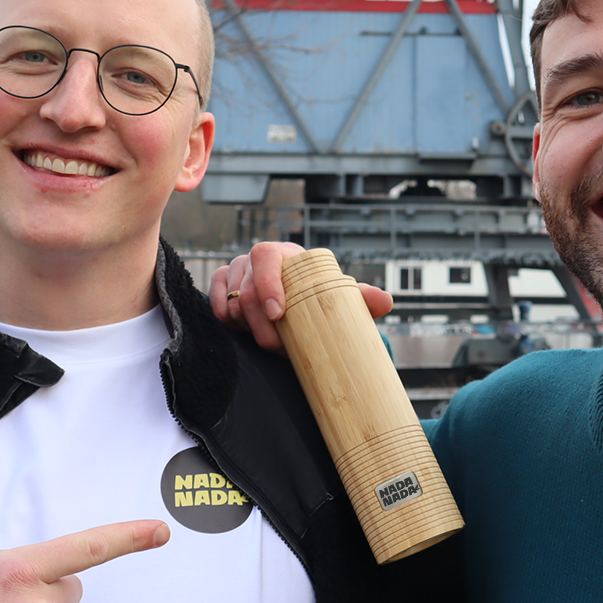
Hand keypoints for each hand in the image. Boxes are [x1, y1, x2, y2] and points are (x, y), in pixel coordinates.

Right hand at [210, 242, 392, 352]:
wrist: (297, 300)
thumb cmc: (316, 295)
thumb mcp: (337, 296)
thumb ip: (360, 298)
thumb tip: (386, 302)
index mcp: (285, 254)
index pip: (266, 257)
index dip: (268, 285)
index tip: (279, 314)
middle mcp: (256, 259)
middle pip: (246, 291)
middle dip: (263, 327)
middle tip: (282, 348)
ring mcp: (236, 272)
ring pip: (231, 304)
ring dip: (249, 328)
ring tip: (272, 341)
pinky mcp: (221, 286)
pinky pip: (217, 305)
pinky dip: (228, 321)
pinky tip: (246, 330)